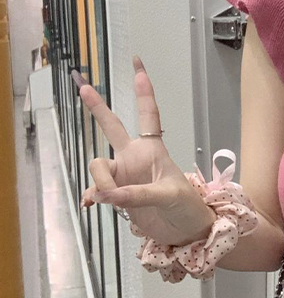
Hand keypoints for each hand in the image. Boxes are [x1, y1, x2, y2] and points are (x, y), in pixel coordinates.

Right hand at [72, 55, 215, 246]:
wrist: (186, 231)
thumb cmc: (187, 207)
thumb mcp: (169, 196)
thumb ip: (137, 194)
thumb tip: (107, 195)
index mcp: (153, 150)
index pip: (149, 114)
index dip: (144, 91)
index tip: (138, 66)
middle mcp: (135, 158)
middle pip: (112, 127)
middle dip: (97, 107)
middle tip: (81, 85)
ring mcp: (125, 175)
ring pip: (98, 167)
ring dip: (101, 182)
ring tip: (113, 199)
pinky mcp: (118, 194)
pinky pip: (96, 190)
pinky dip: (93, 196)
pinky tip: (91, 204)